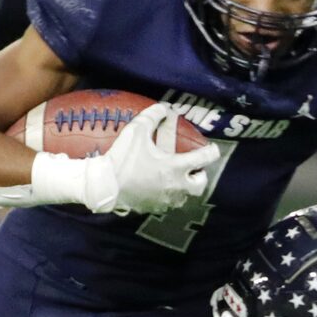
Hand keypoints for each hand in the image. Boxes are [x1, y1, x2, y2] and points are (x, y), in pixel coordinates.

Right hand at [91, 104, 223, 216]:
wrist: (104, 186)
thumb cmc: (122, 158)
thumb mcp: (136, 131)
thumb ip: (151, 116)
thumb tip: (163, 108)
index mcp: (175, 167)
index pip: (205, 158)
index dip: (212, 151)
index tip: (212, 149)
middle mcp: (176, 186)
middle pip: (200, 184)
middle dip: (200, 175)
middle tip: (193, 168)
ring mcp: (166, 200)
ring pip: (186, 196)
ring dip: (185, 186)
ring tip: (175, 177)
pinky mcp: (155, 209)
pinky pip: (169, 204)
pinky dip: (169, 195)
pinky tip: (159, 188)